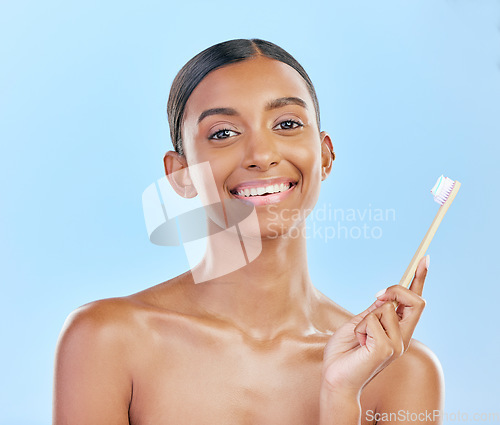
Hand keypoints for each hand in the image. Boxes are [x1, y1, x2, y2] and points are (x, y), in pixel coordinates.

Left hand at [321, 256, 428, 396]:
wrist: (334, 378)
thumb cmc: (344, 353)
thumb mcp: (360, 323)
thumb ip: (375, 311)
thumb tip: (387, 295)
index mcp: (398, 331)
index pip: (415, 303)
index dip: (420, 279)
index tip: (424, 258)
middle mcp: (403, 337)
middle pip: (416, 301)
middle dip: (396, 290)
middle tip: (375, 296)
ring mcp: (397, 345)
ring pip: (387, 308)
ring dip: (366, 317)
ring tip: (359, 336)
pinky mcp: (386, 349)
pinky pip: (373, 320)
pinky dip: (360, 327)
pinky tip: (358, 342)